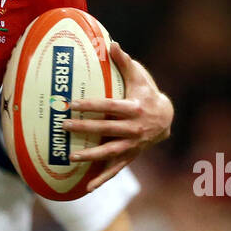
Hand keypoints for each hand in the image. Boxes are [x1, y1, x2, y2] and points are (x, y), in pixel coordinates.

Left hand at [65, 42, 172, 190]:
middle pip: (105, 129)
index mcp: (133, 108)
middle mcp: (133, 128)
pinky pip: (115, 169)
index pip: (108, 106)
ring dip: (91, 156)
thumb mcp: (139, 77)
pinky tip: (88, 188)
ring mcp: (132, 145)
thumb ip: (124, 62)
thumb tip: (111, 43)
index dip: (90, 105)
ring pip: (109, 152)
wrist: (167, 118)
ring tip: (71, 157)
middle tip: (63, 126)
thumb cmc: (147, 93)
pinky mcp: (130, 156)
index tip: (71, 103)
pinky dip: (102, 179)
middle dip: (84, 128)